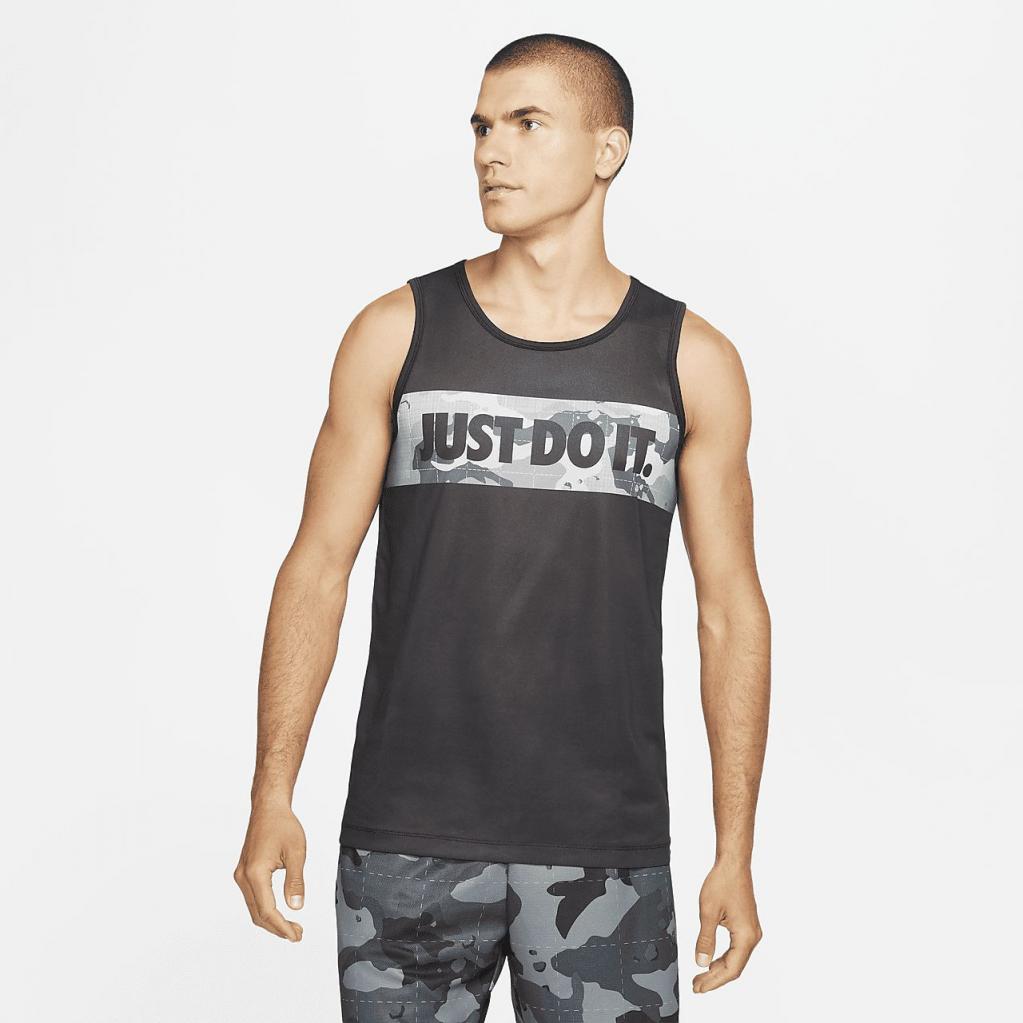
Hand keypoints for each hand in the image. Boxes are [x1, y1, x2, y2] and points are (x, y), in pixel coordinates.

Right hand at [233, 803, 306, 941]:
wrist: (268, 808)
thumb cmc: (282, 825)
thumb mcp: (296, 853)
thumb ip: (296, 882)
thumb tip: (296, 907)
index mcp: (255, 873)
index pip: (267, 911)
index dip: (281, 926)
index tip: (295, 935)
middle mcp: (243, 876)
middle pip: (257, 914)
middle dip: (277, 928)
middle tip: (296, 934)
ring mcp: (241, 875)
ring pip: (254, 908)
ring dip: (271, 920)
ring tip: (291, 927)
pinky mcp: (244, 872)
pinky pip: (253, 898)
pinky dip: (265, 909)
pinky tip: (279, 912)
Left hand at [692, 859, 761, 992]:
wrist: (733, 864)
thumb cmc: (723, 883)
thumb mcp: (708, 912)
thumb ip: (705, 940)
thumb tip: (701, 962)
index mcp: (746, 936)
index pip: (731, 969)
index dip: (714, 981)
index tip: (698, 987)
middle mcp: (753, 936)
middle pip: (734, 967)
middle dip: (715, 978)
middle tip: (696, 985)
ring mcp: (751, 931)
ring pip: (736, 959)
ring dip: (718, 969)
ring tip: (701, 976)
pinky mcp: (746, 925)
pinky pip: (736, 949)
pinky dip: (723, 957)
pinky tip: (711, 960)